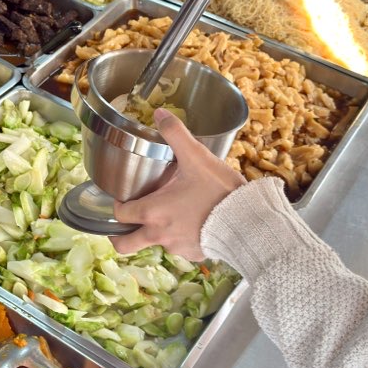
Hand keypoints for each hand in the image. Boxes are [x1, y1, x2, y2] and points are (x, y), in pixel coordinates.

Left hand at [112, 109, 245, 259]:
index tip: (123, 199)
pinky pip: (180, 248)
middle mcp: (159, 234)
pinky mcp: (194, 254)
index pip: (119, 214)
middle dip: (120, 236)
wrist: (249, 222)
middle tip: (126, 225)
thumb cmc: (219, 192)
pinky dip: (182, 238)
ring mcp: (177, 248)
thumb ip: (175, 134)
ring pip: (155, 244)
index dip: (118, 206)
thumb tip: (159, 114)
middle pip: (126, 243)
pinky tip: (193, 224)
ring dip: (157, 233)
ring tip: (171, 215)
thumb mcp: (196, 157)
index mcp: (152, 211)